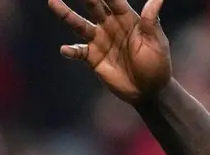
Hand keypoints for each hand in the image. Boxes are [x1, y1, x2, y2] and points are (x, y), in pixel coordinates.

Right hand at [51, 0, 171, 105]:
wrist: (149, 91)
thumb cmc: (157, 64)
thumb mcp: (156, 41)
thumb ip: (151, 19)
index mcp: (126, 18)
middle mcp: (109, 25)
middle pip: (93, 5)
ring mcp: (99, 40)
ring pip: (79, 24)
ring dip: (66, 14)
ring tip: (52, 2)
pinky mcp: (93, 57)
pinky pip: (78, 52)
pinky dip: (71, 51)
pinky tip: (65, 50)